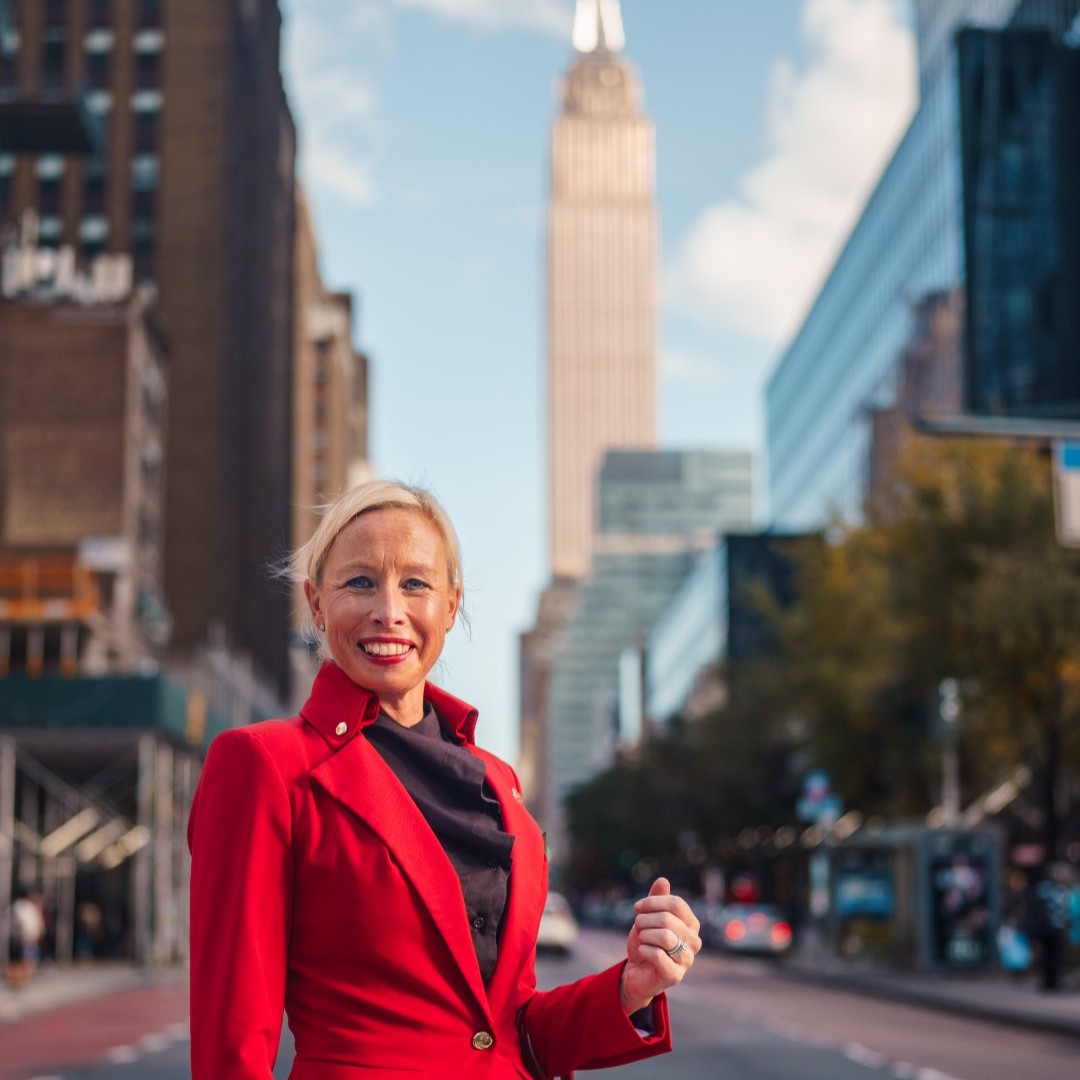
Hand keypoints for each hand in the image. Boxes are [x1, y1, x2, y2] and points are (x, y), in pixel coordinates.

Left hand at [620, 878, 700, 1014]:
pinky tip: (642, 952)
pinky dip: (644, 950)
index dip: (654, 902)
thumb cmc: (646, 941)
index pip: (676, 904)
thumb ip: (656, 899)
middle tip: (638, 924)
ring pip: (665, 937)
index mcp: (691, 924)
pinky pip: (658, 956)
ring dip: (645, 934)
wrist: (637, 972)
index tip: (637, 907)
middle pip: (668, 919)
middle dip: (646, 919)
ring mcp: (687, 960)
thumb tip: (663, 880)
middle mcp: (694, 941)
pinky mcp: (675, 975)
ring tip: (641, 938)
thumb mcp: (648, 917)